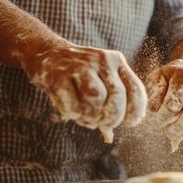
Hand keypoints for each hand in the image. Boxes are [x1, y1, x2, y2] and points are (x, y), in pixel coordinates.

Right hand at [22, 44, 146, 141]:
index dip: (135, 110)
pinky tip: (71, 112)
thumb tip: (122, 127)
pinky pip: (73, 104)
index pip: (135, 88)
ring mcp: (79, 65)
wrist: (47, 54)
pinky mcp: (58, 74)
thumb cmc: (80, 75)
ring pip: (97, 97)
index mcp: (116, 60)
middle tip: (104, 124)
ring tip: (86, 119)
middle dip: (113, 118)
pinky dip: (74, 114)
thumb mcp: (101, 79)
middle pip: (117, 96)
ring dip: (93, 117)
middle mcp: (101, 60)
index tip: (130, 123)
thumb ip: (114, 99)